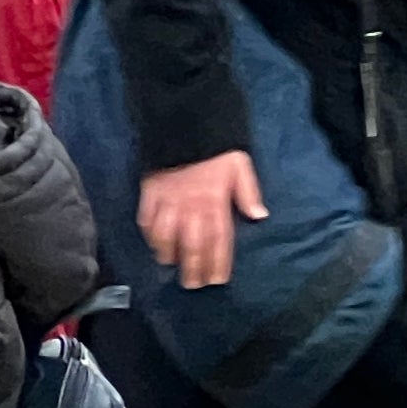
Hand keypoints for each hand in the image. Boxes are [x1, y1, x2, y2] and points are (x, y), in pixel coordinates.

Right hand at [138, 151, 266, 289]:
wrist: (186, 123)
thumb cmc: (217, 148)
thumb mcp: (240, 165)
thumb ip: (248, 193)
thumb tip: (259, 216)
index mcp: (215, 201)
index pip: (218, 239)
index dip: (218, 262)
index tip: (217, 280)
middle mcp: (191, 206)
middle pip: (192, 243)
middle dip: (193, 267)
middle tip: (193, 285)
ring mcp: (168, 200)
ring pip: (166, 235)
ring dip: (168, 252)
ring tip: (170, 265)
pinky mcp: (149, 192)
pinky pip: (147, 218)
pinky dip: (149, 233)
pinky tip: (153, 243)